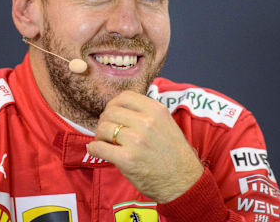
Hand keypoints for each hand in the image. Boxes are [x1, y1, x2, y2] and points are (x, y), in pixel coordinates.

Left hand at [87, 90, 203, 202]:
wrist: (184, 183)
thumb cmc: (173, 153)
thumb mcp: (166, 123)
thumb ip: (146, 112)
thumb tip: (119, 108)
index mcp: (156, 110)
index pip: (125, 96)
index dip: (114, 104)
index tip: (113, 113)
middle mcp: (147, 122)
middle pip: (111, 111)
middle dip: (105, 120)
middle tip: (107, 130)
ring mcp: (136, 140)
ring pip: (103, 128)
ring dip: (99, 135)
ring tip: (104, 141)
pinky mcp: (127, 160)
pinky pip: (99, 147)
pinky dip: (94, 148)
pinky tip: (98, 150)